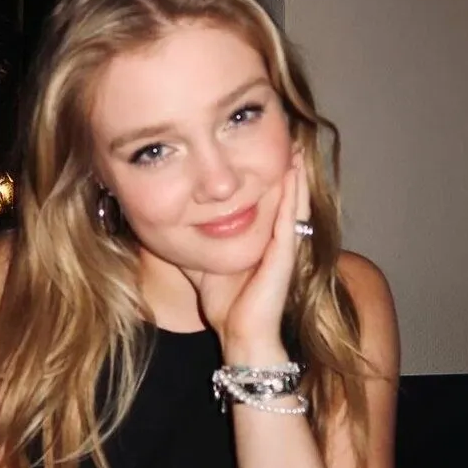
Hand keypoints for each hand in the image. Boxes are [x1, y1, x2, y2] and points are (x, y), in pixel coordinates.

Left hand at [183, 158, 310, 356]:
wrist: (240, 334)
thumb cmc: (225, 302)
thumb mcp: (203, 259)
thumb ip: (195, 239)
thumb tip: (170, 222)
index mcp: (262, 238)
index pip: (268, 198)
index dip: (268, 172)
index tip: (263, 142)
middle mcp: (278, 238)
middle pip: (286, 194)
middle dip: (287, 165)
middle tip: (288, 133)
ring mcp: (285, 246)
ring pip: (293, 200)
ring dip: (296, 173)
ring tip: (297, 143)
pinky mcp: (284, 255)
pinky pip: (290, 219)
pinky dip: (292, 195)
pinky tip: (292, 173)